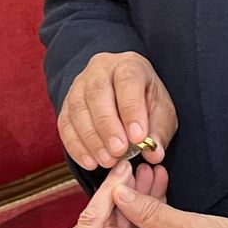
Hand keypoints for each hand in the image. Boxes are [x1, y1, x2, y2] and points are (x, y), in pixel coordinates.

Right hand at [58, 51, 178, 169]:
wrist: (125, 98)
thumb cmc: (146, 103)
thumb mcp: (162, 113)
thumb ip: (159, 132)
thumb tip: (154, 153)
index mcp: (129, 65)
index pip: (127, 80)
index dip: (131, 109)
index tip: (137, 137)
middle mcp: (100, 70)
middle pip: (97, 92)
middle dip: (108, 125)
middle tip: (119, 151)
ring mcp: (79, 85)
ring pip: (78, 108)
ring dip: (91, 139)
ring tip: (107, 161)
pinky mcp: (66, 104)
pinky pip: (65, 124)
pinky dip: (76, 146)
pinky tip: (90, 162)